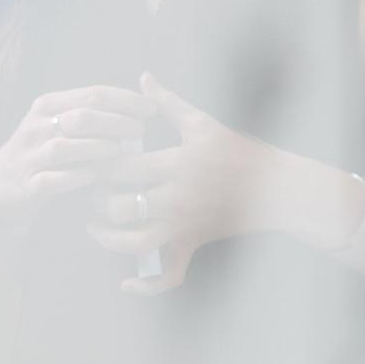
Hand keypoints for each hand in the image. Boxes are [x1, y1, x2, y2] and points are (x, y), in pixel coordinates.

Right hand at [0, 86, 153, 223]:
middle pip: (82, 117)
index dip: (126, 100)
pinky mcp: (27, 185)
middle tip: (140, 131)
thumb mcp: (58, 123)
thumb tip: (140, 105)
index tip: (151, 109)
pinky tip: (94, 175)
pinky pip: (52, 180)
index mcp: (48, 105)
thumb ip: (90, 112)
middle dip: (116, 122)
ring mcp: (29, 157)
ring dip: (97, 148)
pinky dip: (75, 177)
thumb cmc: (43, 151)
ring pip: (65, 148)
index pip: (93, 93)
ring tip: (119, 151)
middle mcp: (36, 127)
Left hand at [86, 72, 284, 294]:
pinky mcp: (192, 243)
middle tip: (89, 191)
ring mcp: (184, 224)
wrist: (275, 186)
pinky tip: (125, 282)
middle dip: (96, 201)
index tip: (90, 160)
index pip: (122, 168)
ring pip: (134, 242)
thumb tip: (143, 78)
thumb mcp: (203, 123)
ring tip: (96, 226)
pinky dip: (146, 285)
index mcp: (177, 163)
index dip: (98, 165)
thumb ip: (168, 102)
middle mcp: (178, 197)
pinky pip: (169, 274)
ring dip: (107, 238)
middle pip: (120, 207)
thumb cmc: (238, 150)